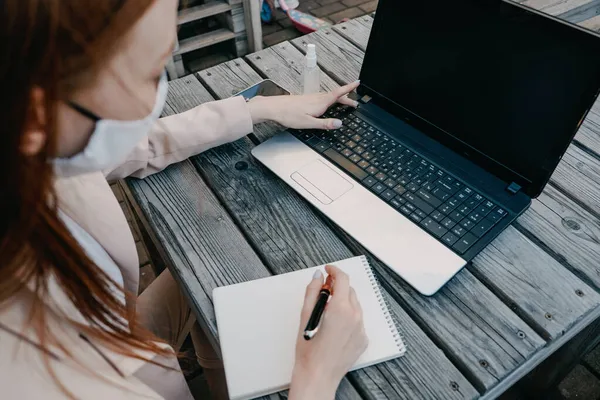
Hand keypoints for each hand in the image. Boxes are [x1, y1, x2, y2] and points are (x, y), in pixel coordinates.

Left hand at [247, 81, 359, 129]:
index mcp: (320, 103)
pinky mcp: (306, 99)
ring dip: (339, 99)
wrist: (273, 108)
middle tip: (355, 103)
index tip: (358, 82)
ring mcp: (311, 98)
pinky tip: (327, 104)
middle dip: (347, 98)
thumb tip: (340, 123)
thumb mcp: (309, 123)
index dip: (349, 88)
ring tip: (345, 103)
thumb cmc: (289, 115)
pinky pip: (322, 98)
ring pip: (329, 97)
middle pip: (336, 96)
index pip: (338, 93)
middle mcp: (317, 98)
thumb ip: (325, 123)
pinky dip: (330, 100)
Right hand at [289, 265, 367, 399]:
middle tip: (324, 290)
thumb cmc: (309, 351)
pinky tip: (335, 327)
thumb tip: (317, 277)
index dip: (334, 271)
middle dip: (337, 287)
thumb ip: (312, 292)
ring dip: (343, 302)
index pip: (342, 279)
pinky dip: (348, 318)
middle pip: (349, 291)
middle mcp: (355, 317)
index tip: (328, 270)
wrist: (318, 376)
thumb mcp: (305, 316)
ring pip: (355, 306)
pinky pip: (358, 321)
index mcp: (340, 309)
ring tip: (328, 311)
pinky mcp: (363, 340)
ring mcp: (361, 329)